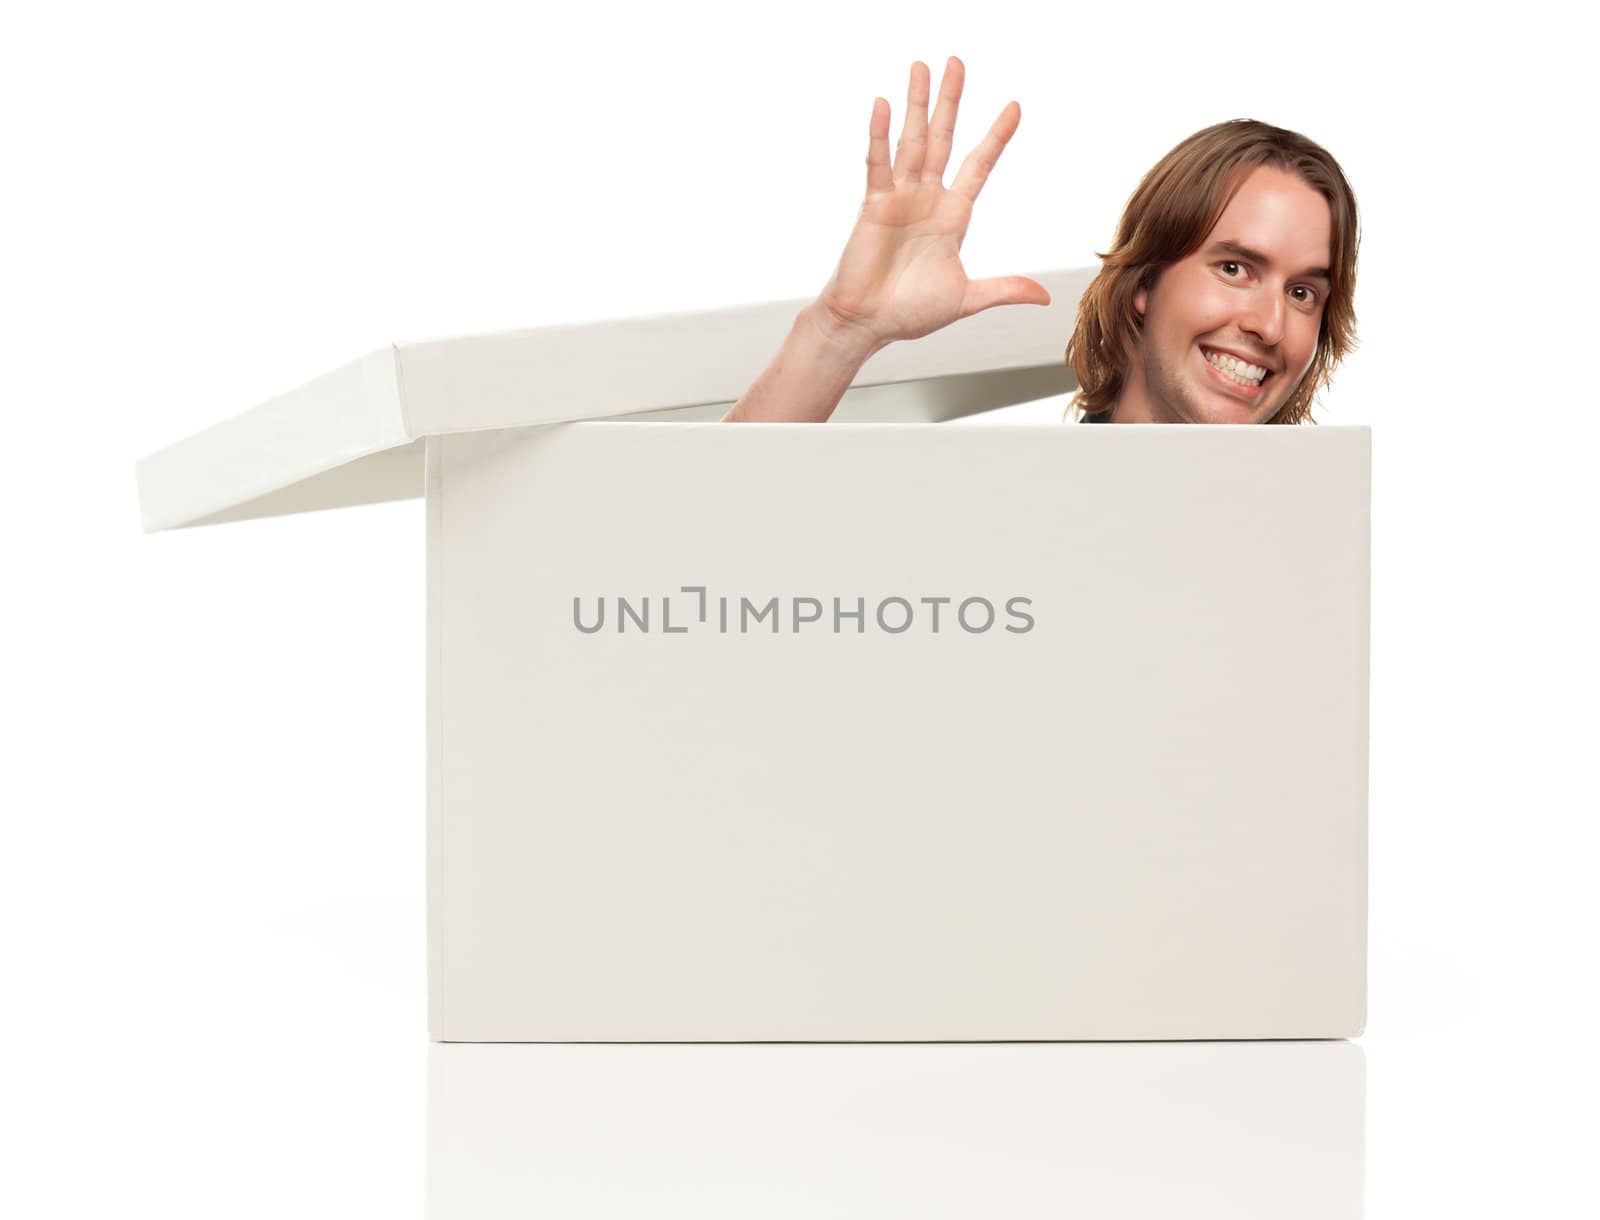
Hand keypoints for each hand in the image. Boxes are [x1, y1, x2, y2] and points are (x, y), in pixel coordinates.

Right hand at [815, 57, 1050, 351]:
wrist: (866, 325)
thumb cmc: (908, 313)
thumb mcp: (965, 299)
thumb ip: (1003, 289)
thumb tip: (1045, 295)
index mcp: (952, 217)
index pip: (978, 166)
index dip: (996, 137)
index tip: (1015, 107)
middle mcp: (926, 200)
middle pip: (942, 140)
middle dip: (950, 102)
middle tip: (957, 64)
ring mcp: (899, 199)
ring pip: (912, 142)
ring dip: (917, 104)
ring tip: (922, 67)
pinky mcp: (873, 206)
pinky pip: (878, 164)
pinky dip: (880, 135)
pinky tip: (884, 105)